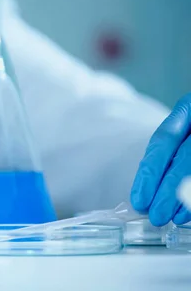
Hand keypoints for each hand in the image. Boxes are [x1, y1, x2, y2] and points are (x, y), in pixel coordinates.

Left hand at [131, 93, 190, 226]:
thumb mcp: (182, 130)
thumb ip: (167, 156)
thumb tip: (144, 194)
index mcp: (188, 107)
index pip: (163, 140)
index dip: (150, 171)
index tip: (138, 199)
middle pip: (184, 158)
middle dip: (167, 190)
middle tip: (155, 216)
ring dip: (185, 198)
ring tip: (172, 218)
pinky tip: (189, 213)